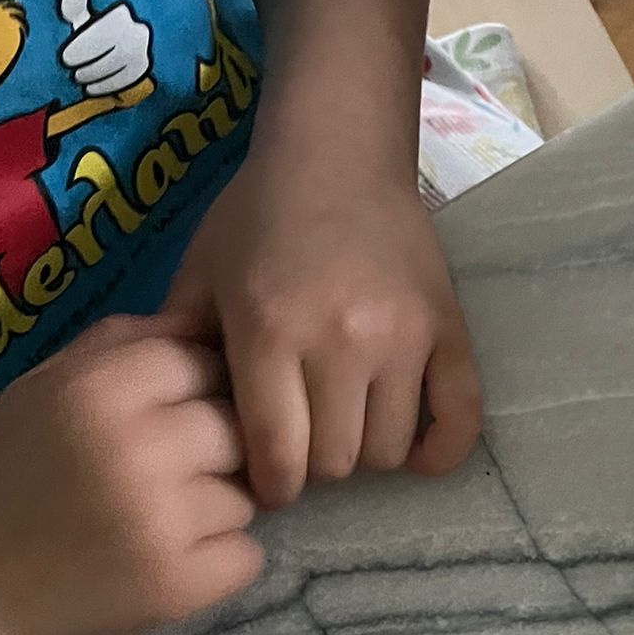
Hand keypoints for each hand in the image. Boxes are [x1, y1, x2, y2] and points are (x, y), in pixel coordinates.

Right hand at [0, 317, 261, 634]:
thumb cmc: (18, 473)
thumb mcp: (48, 387)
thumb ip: (123, 346)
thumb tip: (206, 323)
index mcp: (99, 389)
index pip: (202, 361)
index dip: (202, 387)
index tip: (185, 413)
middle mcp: (138, 449)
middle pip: (237, 428)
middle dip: (217, 450)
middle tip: (177, 474)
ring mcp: (165, 522)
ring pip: (247, 496)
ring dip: (218, 508)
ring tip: (165, 520)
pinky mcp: (182, 585)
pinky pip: (248, 556)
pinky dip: (221, 560)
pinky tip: (173, 559)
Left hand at [58, 0, 152, 95]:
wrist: (122, 31)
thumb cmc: (96, 19)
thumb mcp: (86, 8)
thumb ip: (77, 1)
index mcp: (120, 13)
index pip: (99, 36)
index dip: (80, 51)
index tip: (65, 59)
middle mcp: (137, 32)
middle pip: (110, 56)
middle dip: (88, 67)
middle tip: (71, 72)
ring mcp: (143, 51)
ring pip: (118, 69)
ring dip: (96, 77)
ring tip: (79, 79)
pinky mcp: (144, 66)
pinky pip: (126, 80)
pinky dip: (106, 85)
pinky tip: (91, 88)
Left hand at [167, 141, 482, 507]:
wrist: (338, 150)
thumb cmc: (261, 212)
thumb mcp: (204, 269)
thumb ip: (184, 342)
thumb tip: (174, 414)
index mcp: (271, 329)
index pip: (279, 453)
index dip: (273, 484)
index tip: (271, 481)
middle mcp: (341, 341)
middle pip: (335, 461)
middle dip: (315, 465)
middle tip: (306, 441)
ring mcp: (402, 339)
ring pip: (388, 451)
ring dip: (366, 453)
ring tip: (349, 427)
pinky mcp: (447, 333)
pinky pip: (459, 420)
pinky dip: (439, 452)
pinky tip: (417, 454)